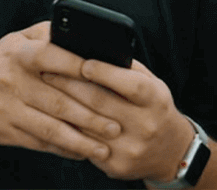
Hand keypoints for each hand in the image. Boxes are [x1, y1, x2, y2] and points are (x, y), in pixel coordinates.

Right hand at [0, 21, 121, 161]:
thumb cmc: (0, 64)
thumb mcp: (18, 40)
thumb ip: (48, 34)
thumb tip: (83, 33)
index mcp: (19, 53)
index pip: (55, 57)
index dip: (82, 67)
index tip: (109, 78)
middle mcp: (12, 81)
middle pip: (59, 100)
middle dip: (91, 116)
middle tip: (117, 126)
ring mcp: (7, 108)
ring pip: (50, 128)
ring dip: (80, 140)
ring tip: (104, 148)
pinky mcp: (4, 132)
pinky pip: (39, 143)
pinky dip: (62, 149)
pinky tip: (81, 152)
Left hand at [43, 59, 193, 182]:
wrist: (171, 151)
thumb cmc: (155, 108)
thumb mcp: (153, 84)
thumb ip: (129, 70)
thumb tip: (96, 51)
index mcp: (155, 100)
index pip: (129, 84)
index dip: (104, 72)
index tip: (81, 62)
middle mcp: (144, 125)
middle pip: (100, 103)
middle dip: (70, 84)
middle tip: (47, 71)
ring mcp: (129, 148)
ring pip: (87, 126)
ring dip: (62, 108)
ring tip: (45, 92)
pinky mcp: (115, 165)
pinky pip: (84, 146)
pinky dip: (68, 130)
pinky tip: (55, 118)